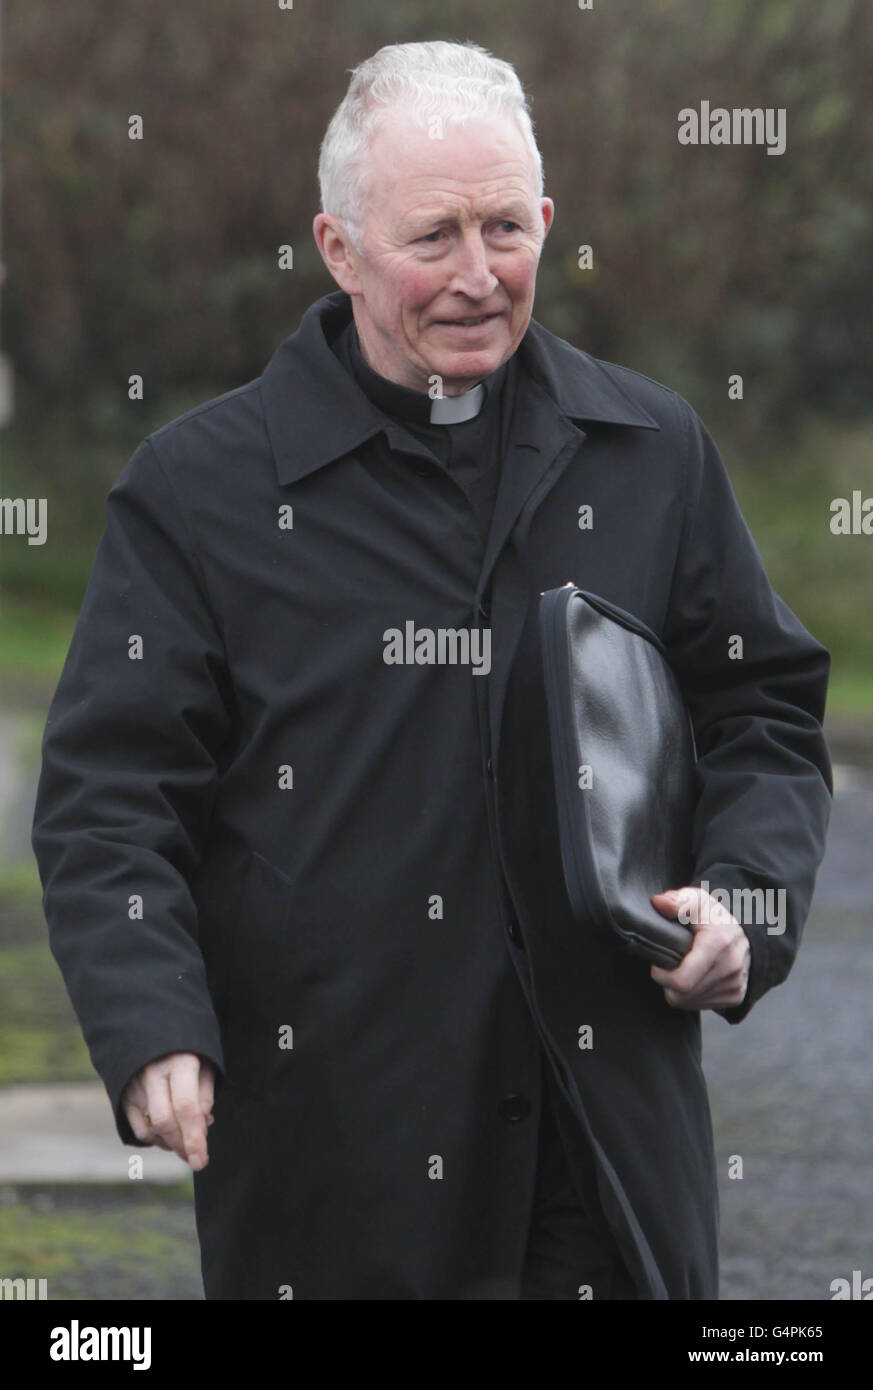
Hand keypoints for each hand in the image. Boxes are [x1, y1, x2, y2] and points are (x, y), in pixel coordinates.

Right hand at [122, 1052, 214, 1169]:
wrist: (149, 1025)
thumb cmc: (186, 1046)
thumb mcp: (204, 1061)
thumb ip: (205, 1093)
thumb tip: (203, 1125)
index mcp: (179, 1060)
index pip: (186, 1107)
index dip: (195, 1138)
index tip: (201, 1162)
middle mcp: (152, 1073)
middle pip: (166, 1122)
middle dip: (182, 1146)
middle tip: (196, 1158)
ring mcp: (134, 1084)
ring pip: (151, 1129)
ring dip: (170, 1144)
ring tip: (185, 1141)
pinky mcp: (123, 1094)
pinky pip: (139, 1128)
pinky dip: (155, 1140)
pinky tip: (169, 1137)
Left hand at [649, 887, 749, 1010]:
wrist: (745, 934)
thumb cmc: (715, 918)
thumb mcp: (697, 901)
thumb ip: (678, 901)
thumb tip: (659, 903)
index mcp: (718, 944)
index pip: (682, 981)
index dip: (662, 975)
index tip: (658, 962)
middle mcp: (730, 968)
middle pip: (681, 995)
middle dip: (666, 983)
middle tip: (668, 965)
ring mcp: (735, 985)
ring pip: (688, 1003)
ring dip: (678, 990)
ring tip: (682, 969)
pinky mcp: (736, 997)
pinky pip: (700, 1006)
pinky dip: (691, 996)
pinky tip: (694, 978)